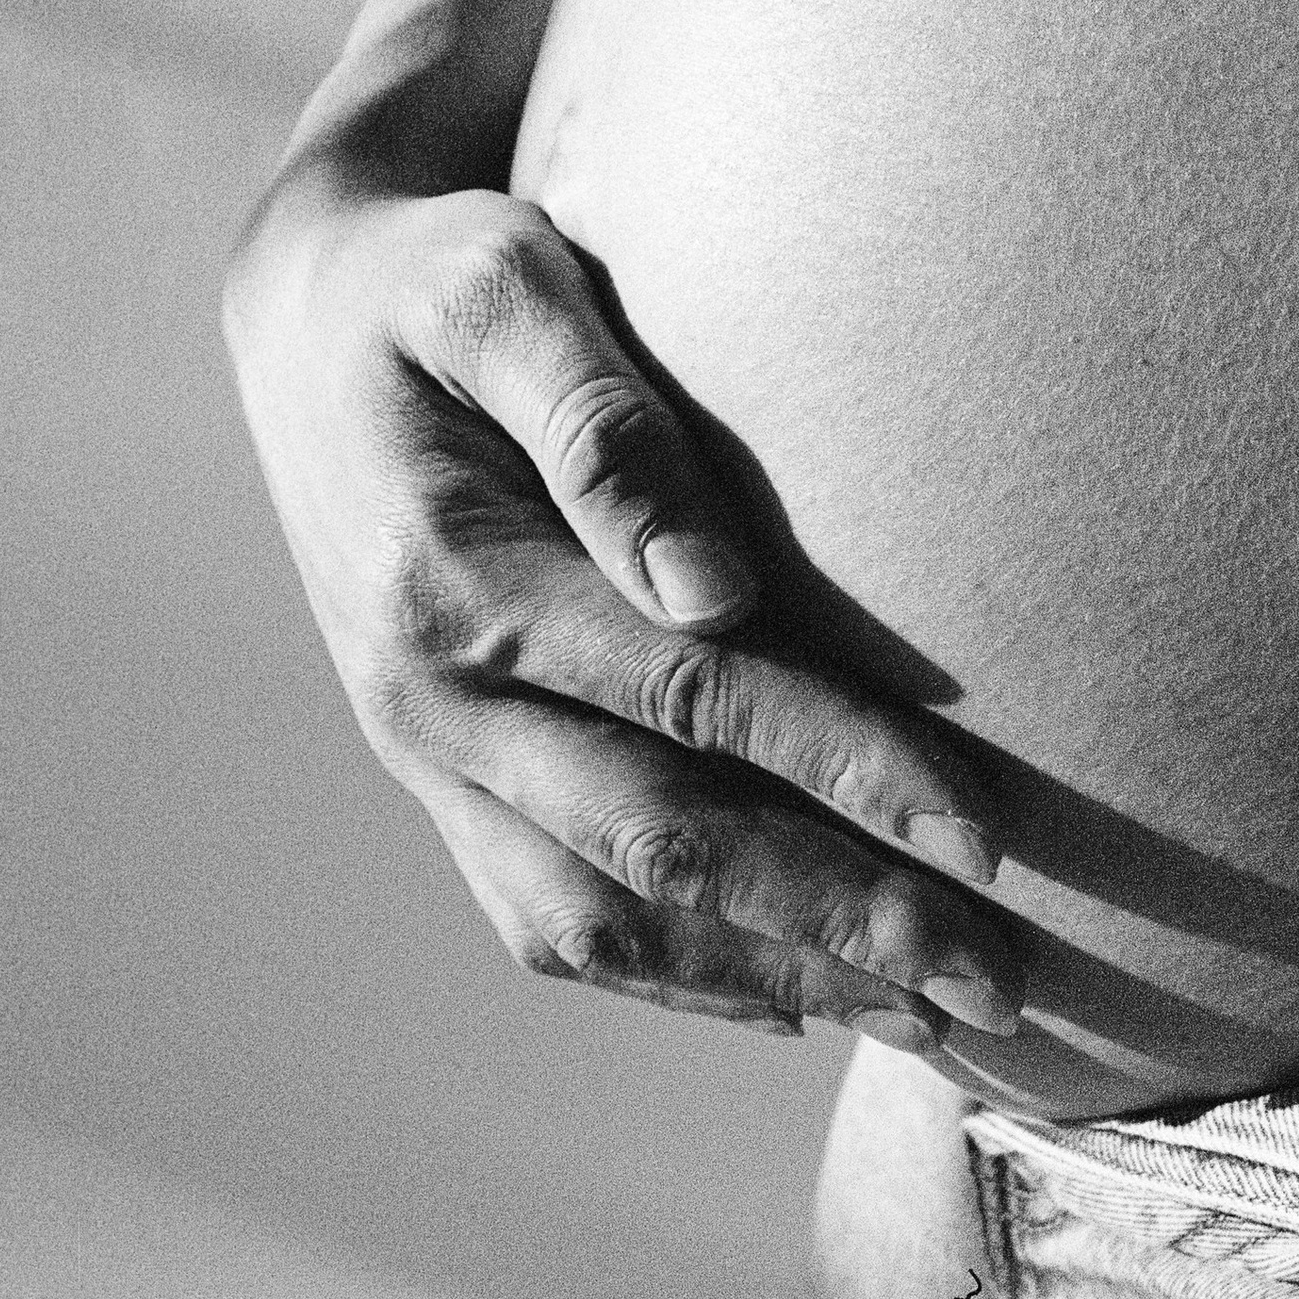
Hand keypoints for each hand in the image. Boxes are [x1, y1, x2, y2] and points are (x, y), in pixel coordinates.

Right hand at [223, 173, 1023, 1051]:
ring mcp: (425, 757)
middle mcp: (426, 700)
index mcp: (449, 580)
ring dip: (771, 976)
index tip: (979, 835)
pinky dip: (679, 974)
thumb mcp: (501, 285)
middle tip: (995, 981)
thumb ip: (601, 422)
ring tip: (933, 1019)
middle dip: (835, 921)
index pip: (686, 700)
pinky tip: (799, 998)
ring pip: (601, 920)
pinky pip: (552, 918)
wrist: (303, 316)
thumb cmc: (433, 279)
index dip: (839, 772)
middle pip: (655, 846)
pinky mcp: (439, 780)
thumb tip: (714, 590)